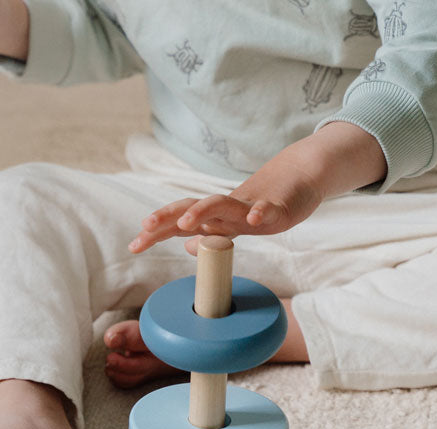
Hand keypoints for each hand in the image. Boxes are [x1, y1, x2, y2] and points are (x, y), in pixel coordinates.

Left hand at [129, 122, 386, 254]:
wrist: (302, 175)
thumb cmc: (267, 201)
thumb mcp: (237, 225)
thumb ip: (212, 235)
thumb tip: (187, 247)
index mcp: (218, 217)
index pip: (180, 223)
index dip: (157, 232)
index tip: (133, 245)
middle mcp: (229, 210)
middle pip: (193, 211)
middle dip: (167, 219)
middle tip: (145, 227)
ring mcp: (252, 207)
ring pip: (223, 206)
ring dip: (203, 213)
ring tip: (185, 224)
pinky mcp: (279, 207)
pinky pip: (268, 210)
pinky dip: (260, 212)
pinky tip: (255, 218)